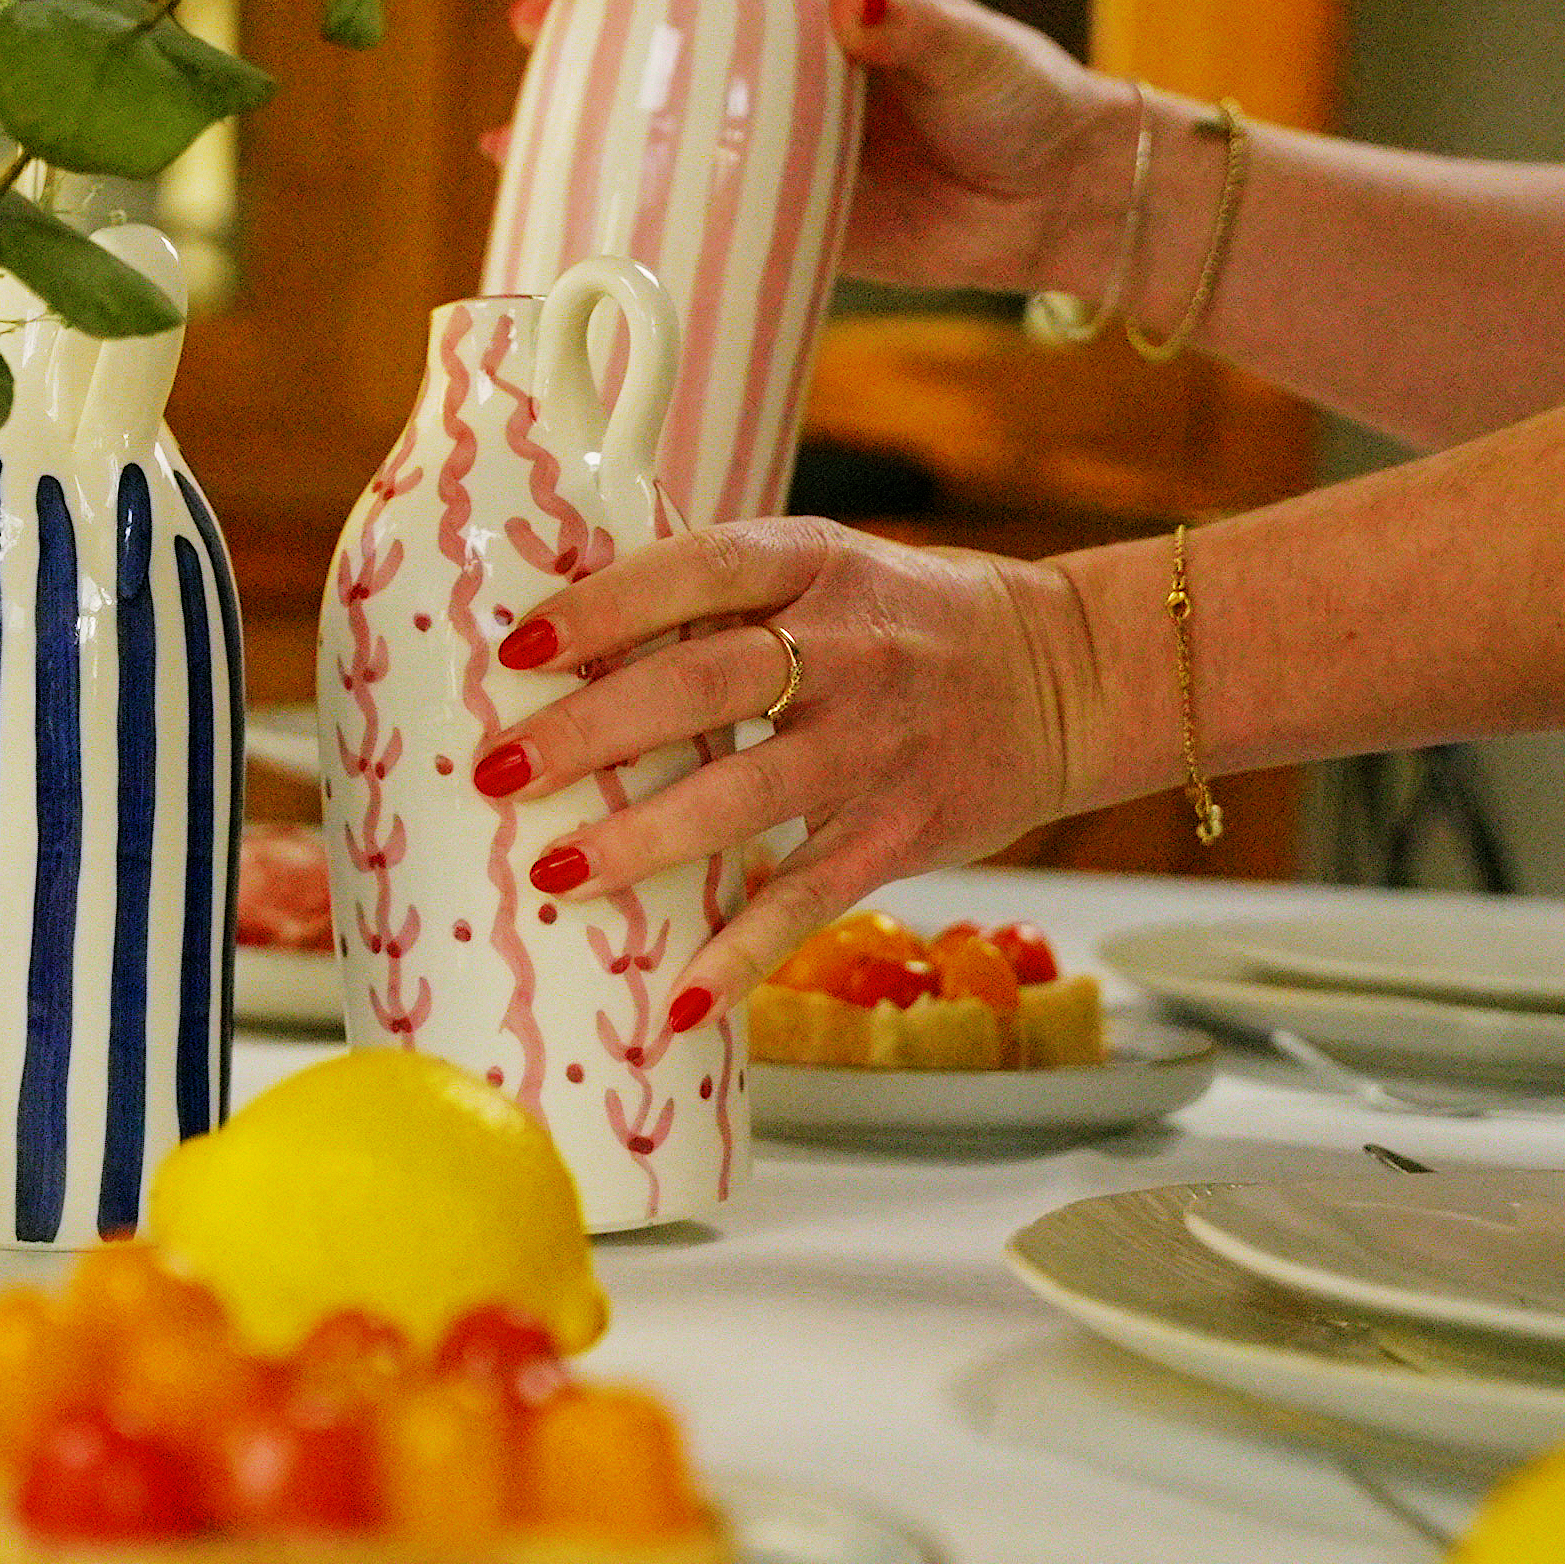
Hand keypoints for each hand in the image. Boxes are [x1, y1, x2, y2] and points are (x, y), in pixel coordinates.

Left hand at [472, 519, 1104, 1020]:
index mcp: (816, 563)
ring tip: (557, 874)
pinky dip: (743, 954)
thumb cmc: (905, 621)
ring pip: (750, 793)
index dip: (607, 606)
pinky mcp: (901, 832)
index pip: (700, 569)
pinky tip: (676, 999)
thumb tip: (558, 648)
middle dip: (595, 729)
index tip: (520, 649)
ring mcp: (878, 745)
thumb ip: (718, 601)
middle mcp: (849, 649)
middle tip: (498, 770)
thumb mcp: (824, 572)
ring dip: (647, 838)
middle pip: (708, 683)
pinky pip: (809, 897)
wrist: (1066, 674)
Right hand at [496, 0, 1123, 297]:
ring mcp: (774, 143)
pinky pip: (696, 208)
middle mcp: (783, 68)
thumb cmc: (1022, 99)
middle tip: (526, 34)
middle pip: (669, 39)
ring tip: (513, 135)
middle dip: (590, 34)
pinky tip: (575, 215)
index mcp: (818, 3)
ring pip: (666, 124)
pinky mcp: (781, 217)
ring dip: (592, 125)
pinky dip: (637, 210)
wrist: (1057, 205)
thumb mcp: (967, 47)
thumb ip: (906, 20)